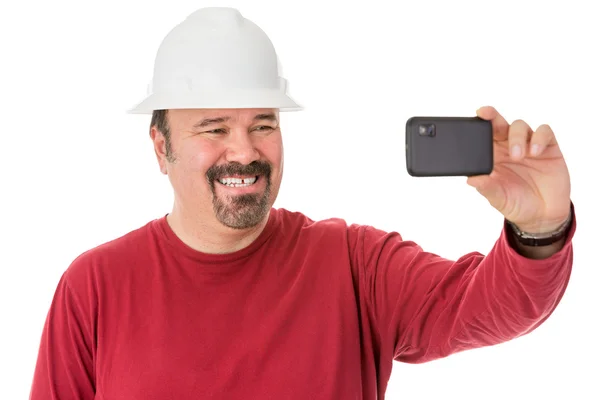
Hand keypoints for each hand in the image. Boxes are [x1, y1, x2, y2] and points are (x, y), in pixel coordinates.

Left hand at [466, 106, 570, 232]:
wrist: (543, 215)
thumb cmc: (516, 203)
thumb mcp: (498, 199)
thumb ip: (487, 188)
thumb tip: (471, 180)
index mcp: (492, 156)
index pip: (483, 135)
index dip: (479, 123)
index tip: (476, 115)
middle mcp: (508, 147)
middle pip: (500, 124)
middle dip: (493, 117)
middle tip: (488, 116)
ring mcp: (528, 145)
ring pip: (520, 126)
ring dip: (517, 137)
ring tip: (519, 155)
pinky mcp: (548, 147)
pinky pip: (544, 132)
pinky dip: (539, 138)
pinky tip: (535, 152)